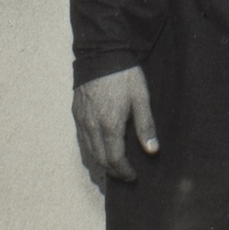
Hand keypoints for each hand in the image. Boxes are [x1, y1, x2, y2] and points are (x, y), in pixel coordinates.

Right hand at [72, 65, 158, 188]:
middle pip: (100, 160)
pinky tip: (99, 150)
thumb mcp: (141, 98)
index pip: (115, 160)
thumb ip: (146, 126)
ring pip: (89, 153)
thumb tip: (152, 151)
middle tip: (125, 175)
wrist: (101, 53)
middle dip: (113, 172)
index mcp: (109, 125)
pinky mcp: (76, 114)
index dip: (124, 172)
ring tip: (114, 167)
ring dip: (102, 164)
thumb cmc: (124, 75)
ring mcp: (81, 121)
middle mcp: (92, 128)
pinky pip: (82, 141)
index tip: (134, 176)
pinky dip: (91, 152)